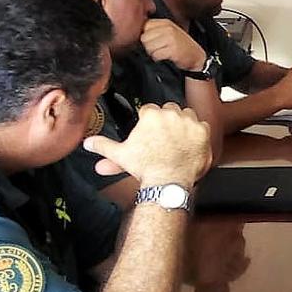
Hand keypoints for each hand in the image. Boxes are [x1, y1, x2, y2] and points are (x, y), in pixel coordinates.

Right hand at [84, 103, 210, 183]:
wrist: (167, 182)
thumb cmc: (146, 168)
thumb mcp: (121, 155)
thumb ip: (103, 145)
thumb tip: (88, 142)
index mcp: (152, 115)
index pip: (148, 110)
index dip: (147, 120)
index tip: (147, 131)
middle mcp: (172, 114)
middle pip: (168, 109)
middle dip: (165, 119)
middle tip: (162, 135)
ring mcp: (189, 122)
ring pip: (186, 114)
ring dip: (182, 123)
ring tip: (176, 138)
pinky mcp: (203, 132)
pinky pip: (202, 126)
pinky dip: (197, 133)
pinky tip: (190, 143)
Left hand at [141, 18, 206, 71]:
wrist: (196, 56)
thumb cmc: (181, 45)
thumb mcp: (170, 32)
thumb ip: (156, 29)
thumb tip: (140, 32)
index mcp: (165, 22)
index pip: (145, 26)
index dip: (146, 36)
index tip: (153, 40)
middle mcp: (168, 28)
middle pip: (144, 38)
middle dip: (148, 45)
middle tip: (158, 48)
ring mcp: (170, 39)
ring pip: (148, 47)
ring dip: (153, 53)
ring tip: (162, 52)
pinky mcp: (172, 50)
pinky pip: (155, 55)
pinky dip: (158, 58)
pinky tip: (165, 56)